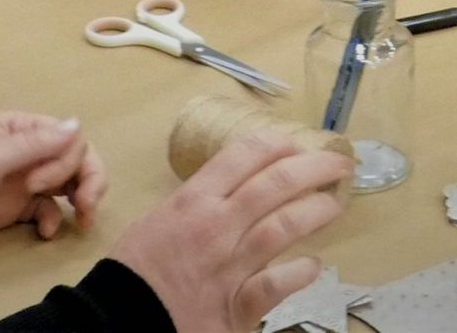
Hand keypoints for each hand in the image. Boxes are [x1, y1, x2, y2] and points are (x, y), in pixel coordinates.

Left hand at [0, 112, 106, 252]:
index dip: (67, 161)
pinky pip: (46, 209)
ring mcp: (19, 180)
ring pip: (66, 183)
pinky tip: (45, 232)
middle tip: (85, 207)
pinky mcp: (11, 209)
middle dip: (86, 179)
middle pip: (74, 159)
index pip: (67, 137)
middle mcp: (24, 150)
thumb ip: (32, 144)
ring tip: (82, 220)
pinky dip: (53, 219)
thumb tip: (77, 123)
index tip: (40, 184)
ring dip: (80, 198)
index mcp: (17, 128)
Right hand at [107, 132, 350, 332]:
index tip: (296, 142)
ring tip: (334, 204)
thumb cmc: (133, 271)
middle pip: (275, 185)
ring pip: (283, 228)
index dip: (277, 144)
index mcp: (193, 201)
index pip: (243, 156)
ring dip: (315, 212)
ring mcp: (230, 267)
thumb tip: (224, 195)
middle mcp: (216, 227)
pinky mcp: (237, 307)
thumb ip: (194, 206)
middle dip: (313, 168)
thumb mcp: (155, 221)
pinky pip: (277, 285)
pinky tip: (315, 265)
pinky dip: (300, 273)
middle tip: (338, 163)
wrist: (118, 320)